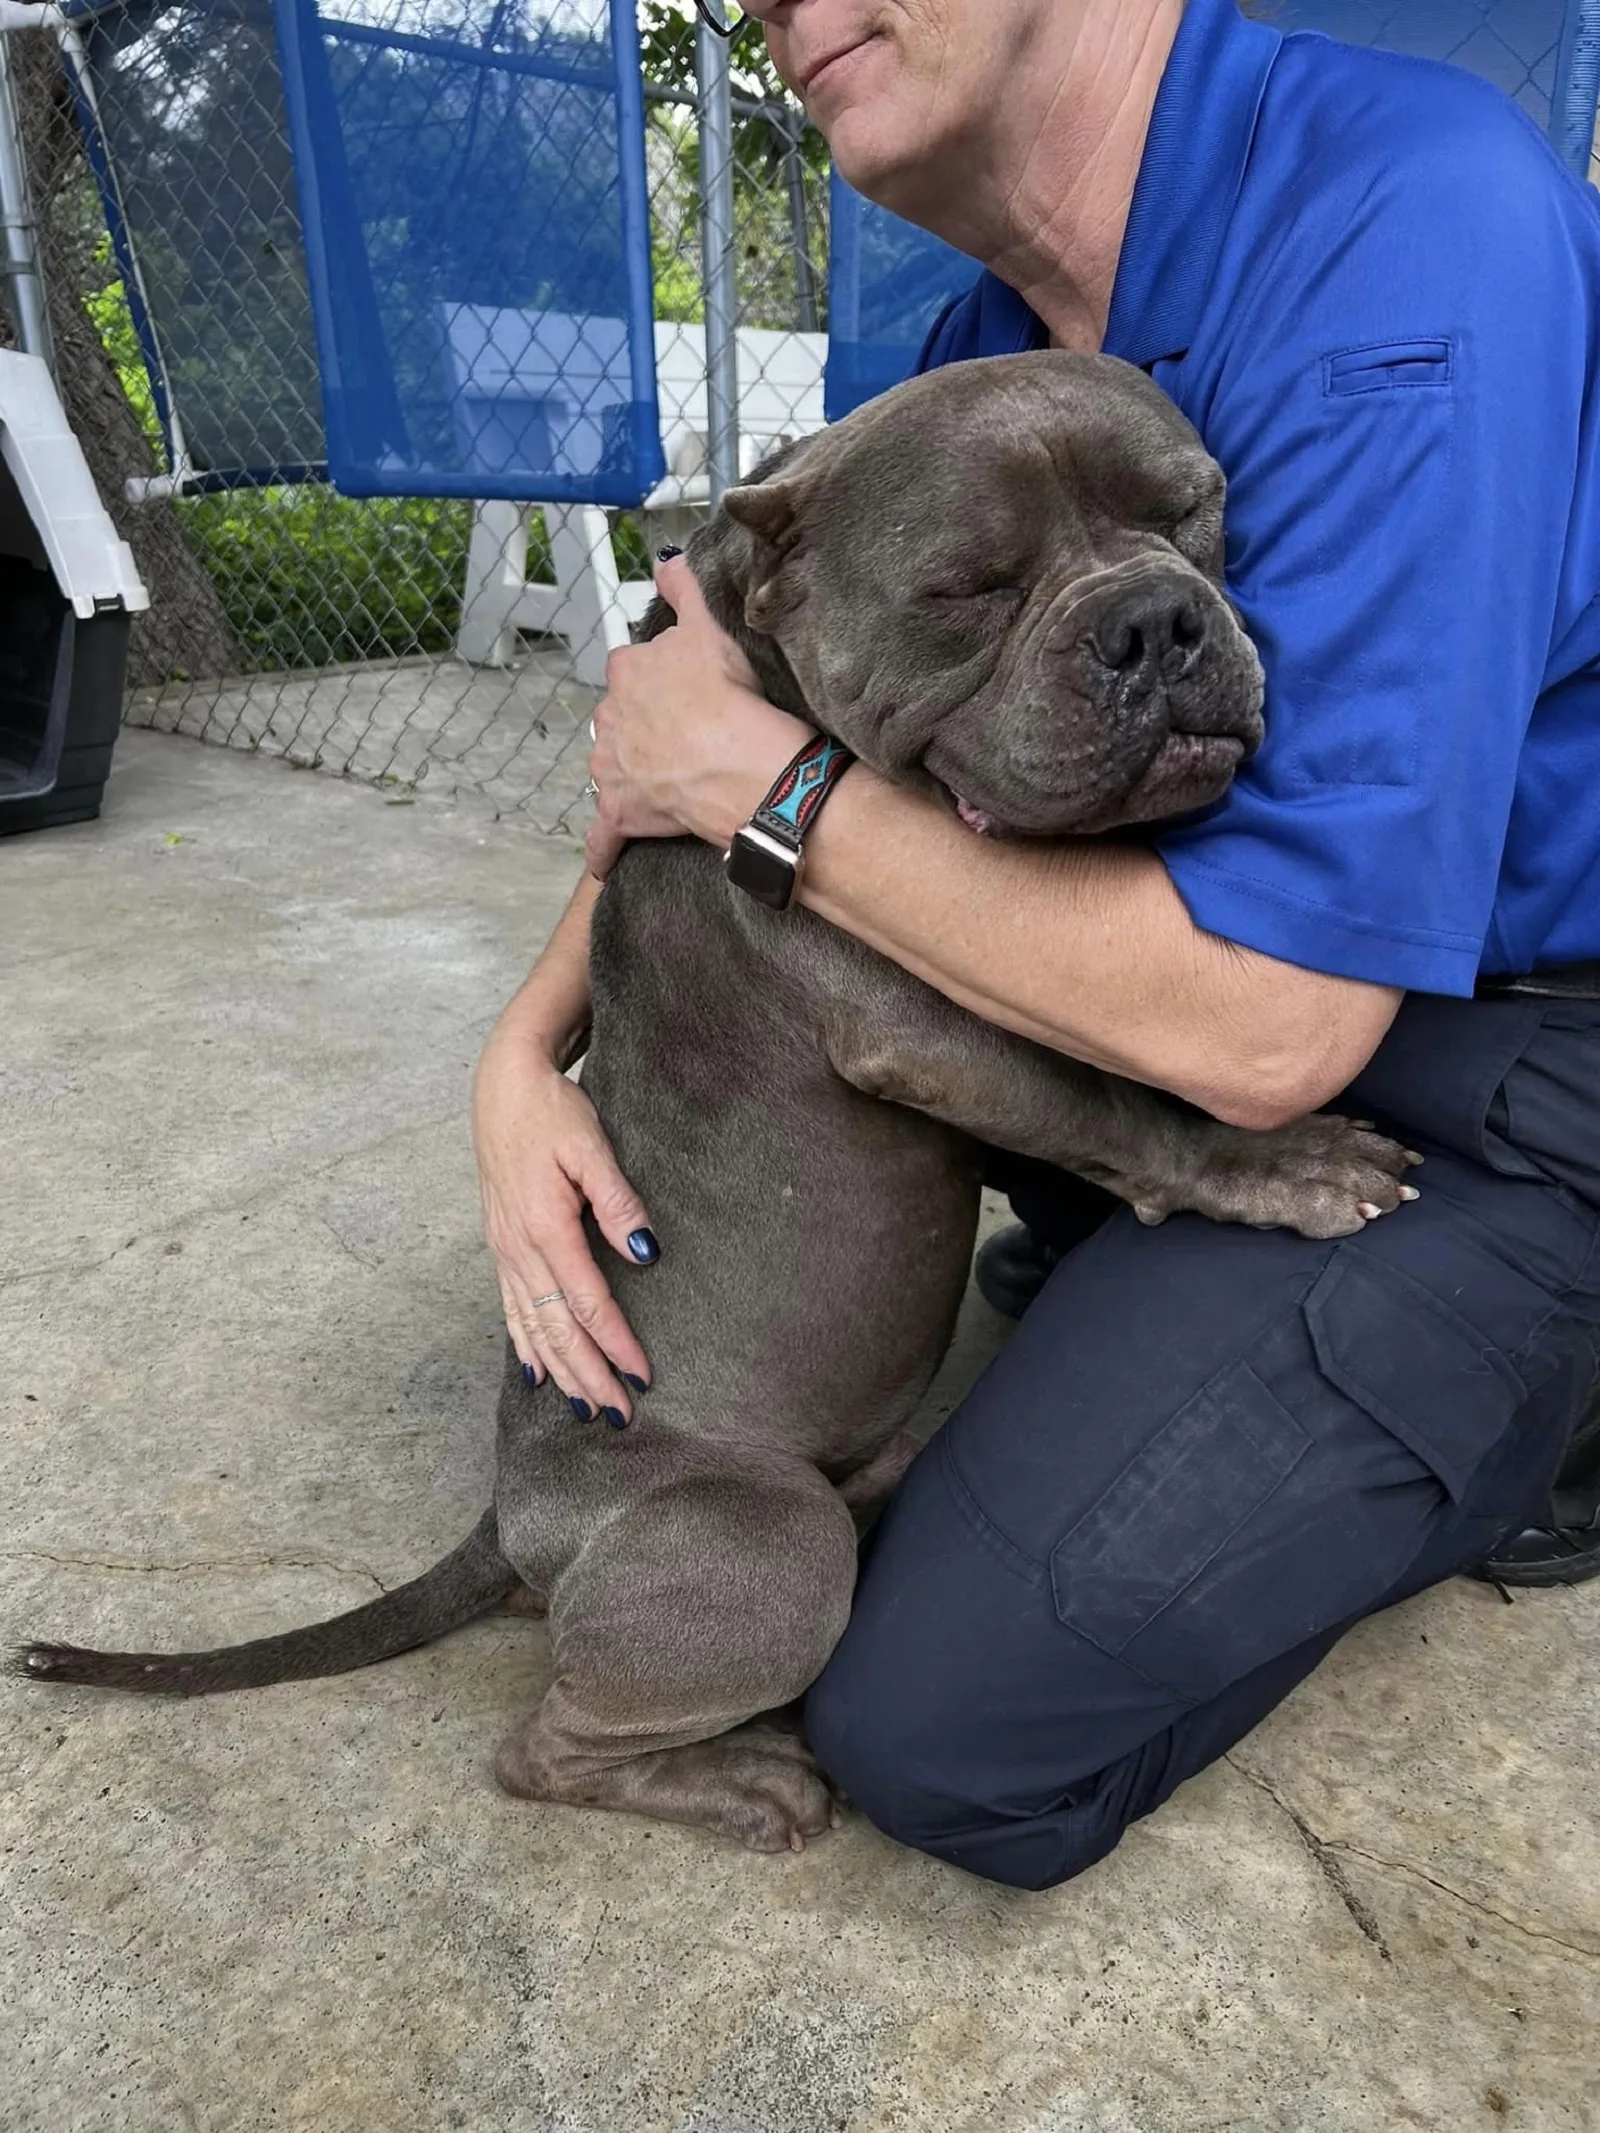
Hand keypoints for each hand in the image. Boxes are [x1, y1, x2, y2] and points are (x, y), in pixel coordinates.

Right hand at [472, 1018, 656, 1425]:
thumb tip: (645, 1252)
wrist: (502, 1087)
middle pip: (557, 1327)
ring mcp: (503, 1250)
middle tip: (620, 1414)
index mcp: (545, 1226)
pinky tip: (536, 1373)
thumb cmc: (551, 1111)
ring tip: (586, 1407)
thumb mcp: (591, 1146)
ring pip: (531, 1326)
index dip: (616, 1342)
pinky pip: (510, 1309)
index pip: (587, 1301)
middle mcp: (518, 1247)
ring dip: (560, 1370)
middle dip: (589, 1374)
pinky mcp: (499, 1245)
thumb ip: (619, 1200)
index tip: (643, 1375)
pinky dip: (524, 1345)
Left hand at [585, 551, 808, 878]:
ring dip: (626, 774)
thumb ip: (684, 590)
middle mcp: (608, 718)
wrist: (736, 764)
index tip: (686, 692)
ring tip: (663, 782)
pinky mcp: (619, 815)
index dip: (661, 681)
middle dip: (641, 727)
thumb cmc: (726, 697)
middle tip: (683, 736)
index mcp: (626, 673)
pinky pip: (603, 836)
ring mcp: (609, 769)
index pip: (633, 670)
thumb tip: (668, 562)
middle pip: (620, 720)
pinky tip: (604, 860)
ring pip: (609, 769)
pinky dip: (603, 850)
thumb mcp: (708, 627)